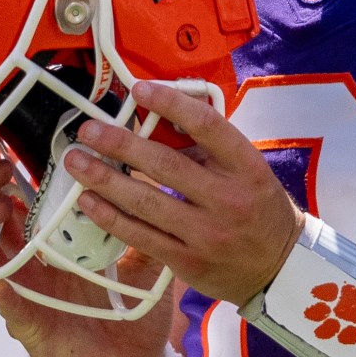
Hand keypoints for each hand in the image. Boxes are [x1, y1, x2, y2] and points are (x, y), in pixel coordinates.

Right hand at [0, 142, 173, 356]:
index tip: (4, 140)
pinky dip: (3, 293)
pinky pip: (9, 308)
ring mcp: (26, 296)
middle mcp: (31, 266)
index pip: (19, 200)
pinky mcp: (30, 328)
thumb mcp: (143, 267)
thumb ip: (143, 230)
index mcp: (52, 246)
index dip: (5, 171)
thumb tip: (156, 183)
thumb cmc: (132, 321)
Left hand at [62, 80, 298, 305]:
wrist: (278, 266)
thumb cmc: (257, 208)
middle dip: (120, 144)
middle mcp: (227, 199)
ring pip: (145, 202)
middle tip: (88, 130)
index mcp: (247, 167)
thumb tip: (156, 115)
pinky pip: (140, 236)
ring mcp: (205, 233)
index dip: (171, 103)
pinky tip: (88, 200)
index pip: (207, 126)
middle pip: (165, 164)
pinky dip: (110, 217)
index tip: (139, 90)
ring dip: (104, 179)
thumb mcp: (247, 170)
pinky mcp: (186, 261)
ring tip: (77, 161)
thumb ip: (207, 147)